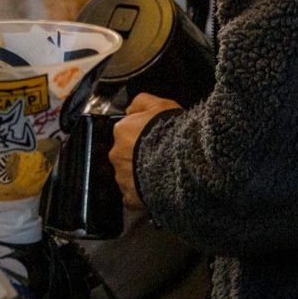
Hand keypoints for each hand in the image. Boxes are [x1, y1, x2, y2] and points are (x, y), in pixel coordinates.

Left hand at [110, 93, 181, 210]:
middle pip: (125, 154)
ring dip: (140, 174)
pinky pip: (133, 196)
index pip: (126, 132)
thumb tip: (130, 108)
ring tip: (161, 173)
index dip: (141, 136)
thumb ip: (141, 102)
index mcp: (122, 130)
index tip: (154, 139)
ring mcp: (121, 176)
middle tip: (159, 157)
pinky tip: (157, 188)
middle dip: (138, 156)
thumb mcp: (161, 105)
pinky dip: (143, 193)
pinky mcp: (129, 196)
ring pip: (128, 175)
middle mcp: (116, 153)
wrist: (181, 163)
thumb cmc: (173, 134)